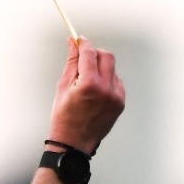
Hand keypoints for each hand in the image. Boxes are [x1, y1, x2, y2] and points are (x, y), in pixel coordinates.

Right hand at [48, 38, 124, 154]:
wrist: (74, 143)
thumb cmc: (64, 116)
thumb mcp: (63, 87)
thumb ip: (71, 63)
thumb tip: (73, 43)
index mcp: (89, 85)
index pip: (90, 53)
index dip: (84, 44)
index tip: (79, 40)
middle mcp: (106, 89)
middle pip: (106, 56)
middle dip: (95, 53)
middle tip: (84, 58)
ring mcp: (116, 97)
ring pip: (112, 69)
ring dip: (101, 67)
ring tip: (87, 80)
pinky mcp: (120, 103)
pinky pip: (116, 82)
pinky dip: (107, 80)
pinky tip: (95, 90)